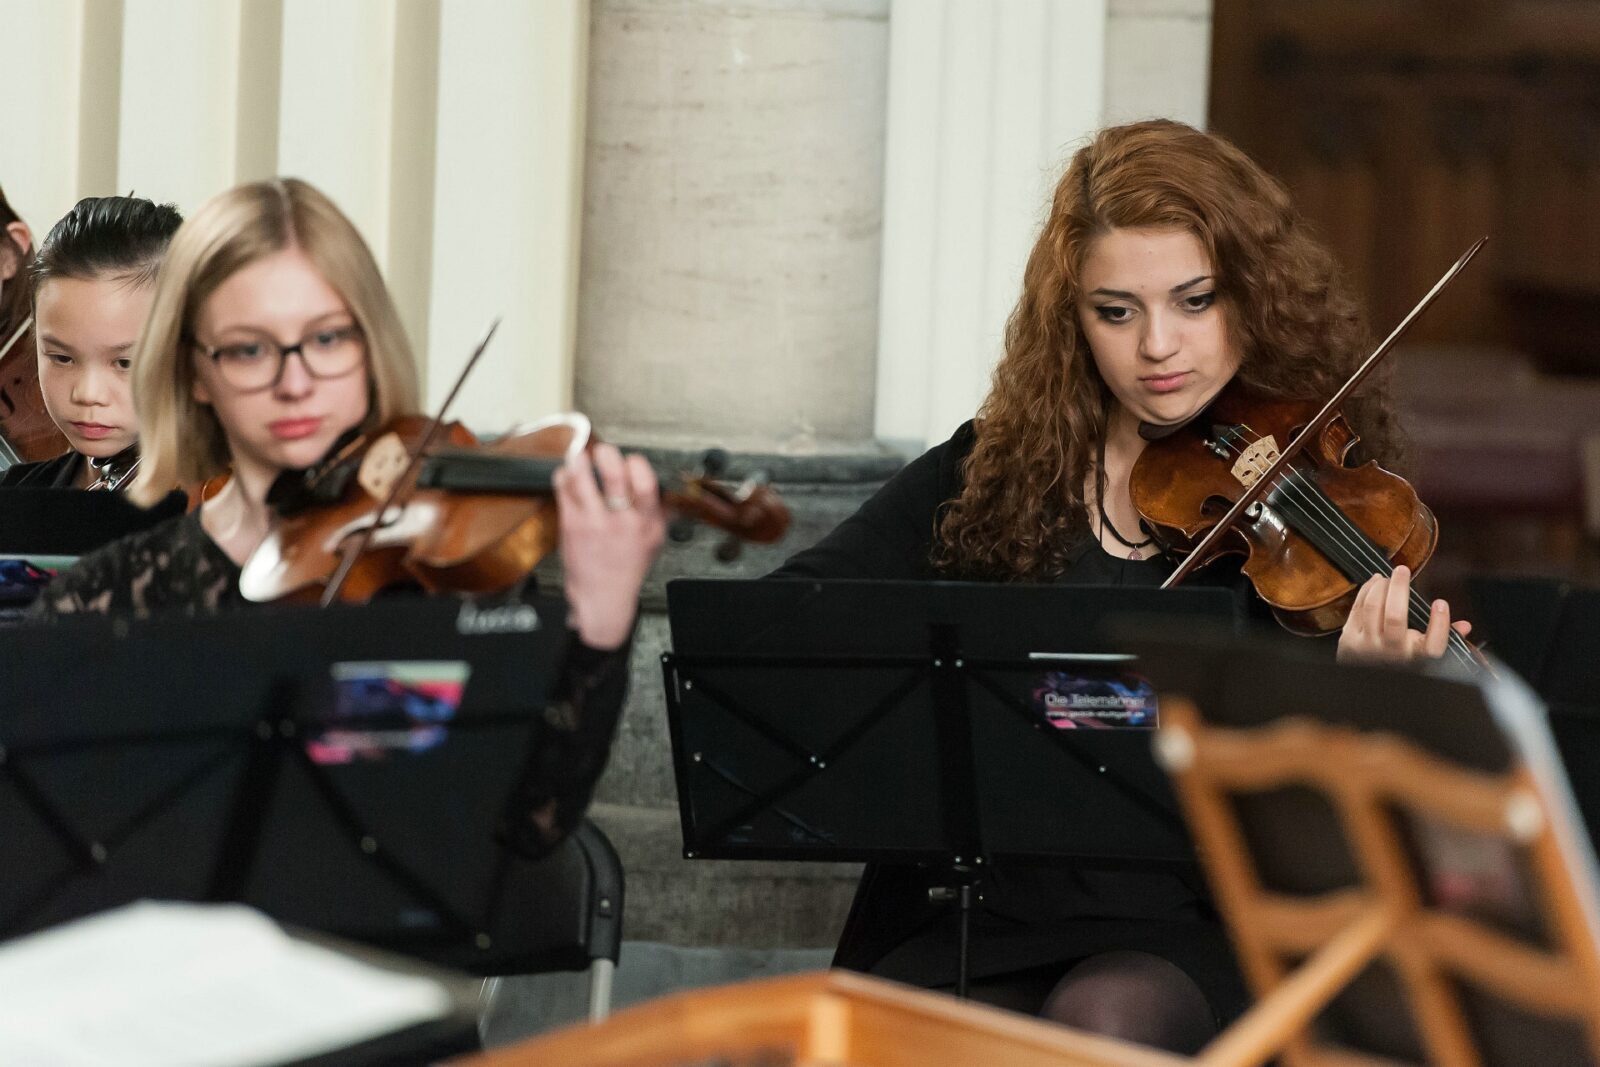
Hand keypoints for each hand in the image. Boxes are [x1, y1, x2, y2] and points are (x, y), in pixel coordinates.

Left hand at [553, 442, 665, 649]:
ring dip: (579, 462)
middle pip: (614, 476)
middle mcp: (621, 521)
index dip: (636, 463)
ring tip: (579, 458)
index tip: (630, 460)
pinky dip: (564, 477)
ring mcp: (594, 522)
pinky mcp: (571, 525)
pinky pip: (564, 490)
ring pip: (581, 479)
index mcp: (646, 522)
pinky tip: (568, 476)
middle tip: (603, 452)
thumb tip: (668, 489)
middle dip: (606, 455)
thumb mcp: (654, 541)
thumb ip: (661, 514)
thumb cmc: (627, 567)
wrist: (603, 597)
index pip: (646, 483)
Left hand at [1336, 564, 1470, 664]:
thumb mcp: (1423, 657)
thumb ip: (1442, 639)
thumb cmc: (1399, 663)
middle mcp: (1392, 653)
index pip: (1434, 645)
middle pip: (1395, 617)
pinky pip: (1358, 608)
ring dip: (1380, 587)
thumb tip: (1465, 626)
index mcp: (1416, 659)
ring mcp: (1367, 646)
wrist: (1363, 684)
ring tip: (1387, 577)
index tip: (1440, 603)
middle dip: (1399, 588)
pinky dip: (1367, 591)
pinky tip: (1375, 582)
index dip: (1440, 624)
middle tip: (1402, 570)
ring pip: (1373, 609)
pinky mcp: (1349, 639)